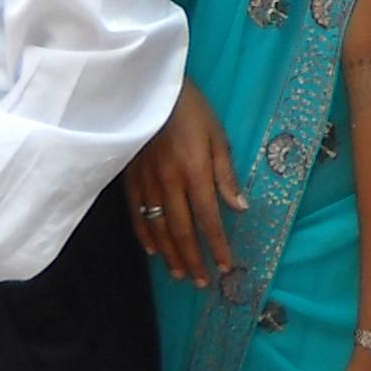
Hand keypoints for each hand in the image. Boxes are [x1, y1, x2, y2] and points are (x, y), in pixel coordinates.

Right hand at [124, 82, 246, 284]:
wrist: (148, 89)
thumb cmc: (190, 109)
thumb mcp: (218, 136)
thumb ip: (226, 175)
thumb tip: (240, 208)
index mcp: (195, 171)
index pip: (209, 218)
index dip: (217, 245)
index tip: (225, 266)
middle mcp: (169, 182)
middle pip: (182, 230)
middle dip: (193, 258)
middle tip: (201, 281)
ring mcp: (146, 182)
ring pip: (158, 227)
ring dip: (170, 254)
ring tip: (179, 273)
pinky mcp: (129, 178)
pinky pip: (137, 214)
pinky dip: (145, 235)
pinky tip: (153, 250)